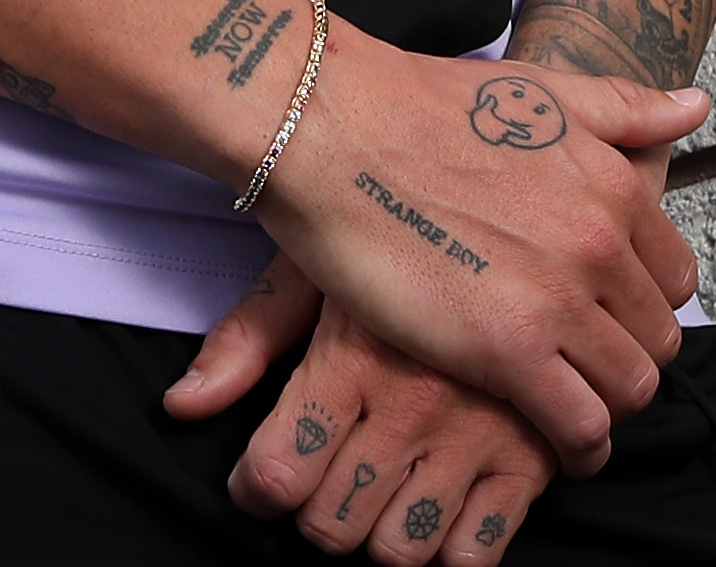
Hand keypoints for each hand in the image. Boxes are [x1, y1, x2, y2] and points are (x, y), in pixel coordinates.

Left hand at [169, 259, 559, 555]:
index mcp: (353, 357)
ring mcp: (477, 434)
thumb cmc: (402, 225)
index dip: (257, 490)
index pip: (277, 475)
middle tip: (327, 480)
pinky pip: (477, 552)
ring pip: (399, 550)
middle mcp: (413, 404)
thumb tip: (181, 405)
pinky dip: (450, 549)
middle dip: (317, 513)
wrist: (521, 185)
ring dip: (379, 535)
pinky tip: (439, 508)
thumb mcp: (320, 265)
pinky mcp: (533, 453)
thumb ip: (250, 336)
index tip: (261, 479)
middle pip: (330, 525)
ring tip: (381, 494)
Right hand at [248, 41, 708, 467]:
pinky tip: (558, 451)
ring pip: (631, 389)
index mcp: (613, 185)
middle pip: (657, 340)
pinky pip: (580, 426)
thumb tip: (695, 107)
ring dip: (609, 409)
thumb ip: (624, 107)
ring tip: (573, 412)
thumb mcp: (539, 93)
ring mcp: (559, 300)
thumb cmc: (422, 108)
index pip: (673, 278)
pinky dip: (580, 450)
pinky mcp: (510, 350)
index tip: (608, 321)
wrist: (335, 129)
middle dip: (628, 360)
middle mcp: (601, 243)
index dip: (643, 306)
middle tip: (585, 371)